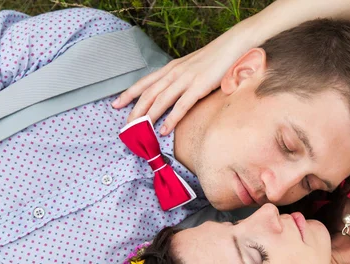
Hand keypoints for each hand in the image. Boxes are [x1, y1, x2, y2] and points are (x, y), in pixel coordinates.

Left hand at [112, 25, 254, 135]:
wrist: (233, 46)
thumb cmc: (215, 59)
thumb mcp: (193, 67)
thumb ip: (182, 78)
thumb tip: (176, 92)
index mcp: (171, 68)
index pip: (145, 82)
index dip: (129, 94)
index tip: (116, 105)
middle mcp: (174, 73)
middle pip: (148, 94)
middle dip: (135, 111)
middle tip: (125, 126)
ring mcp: (186, 79)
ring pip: (160, 100)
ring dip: (148, 117)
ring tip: (139, 130)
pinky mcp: (199, 86)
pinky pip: (181, 106)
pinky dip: (171, 119)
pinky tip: (164, 130)